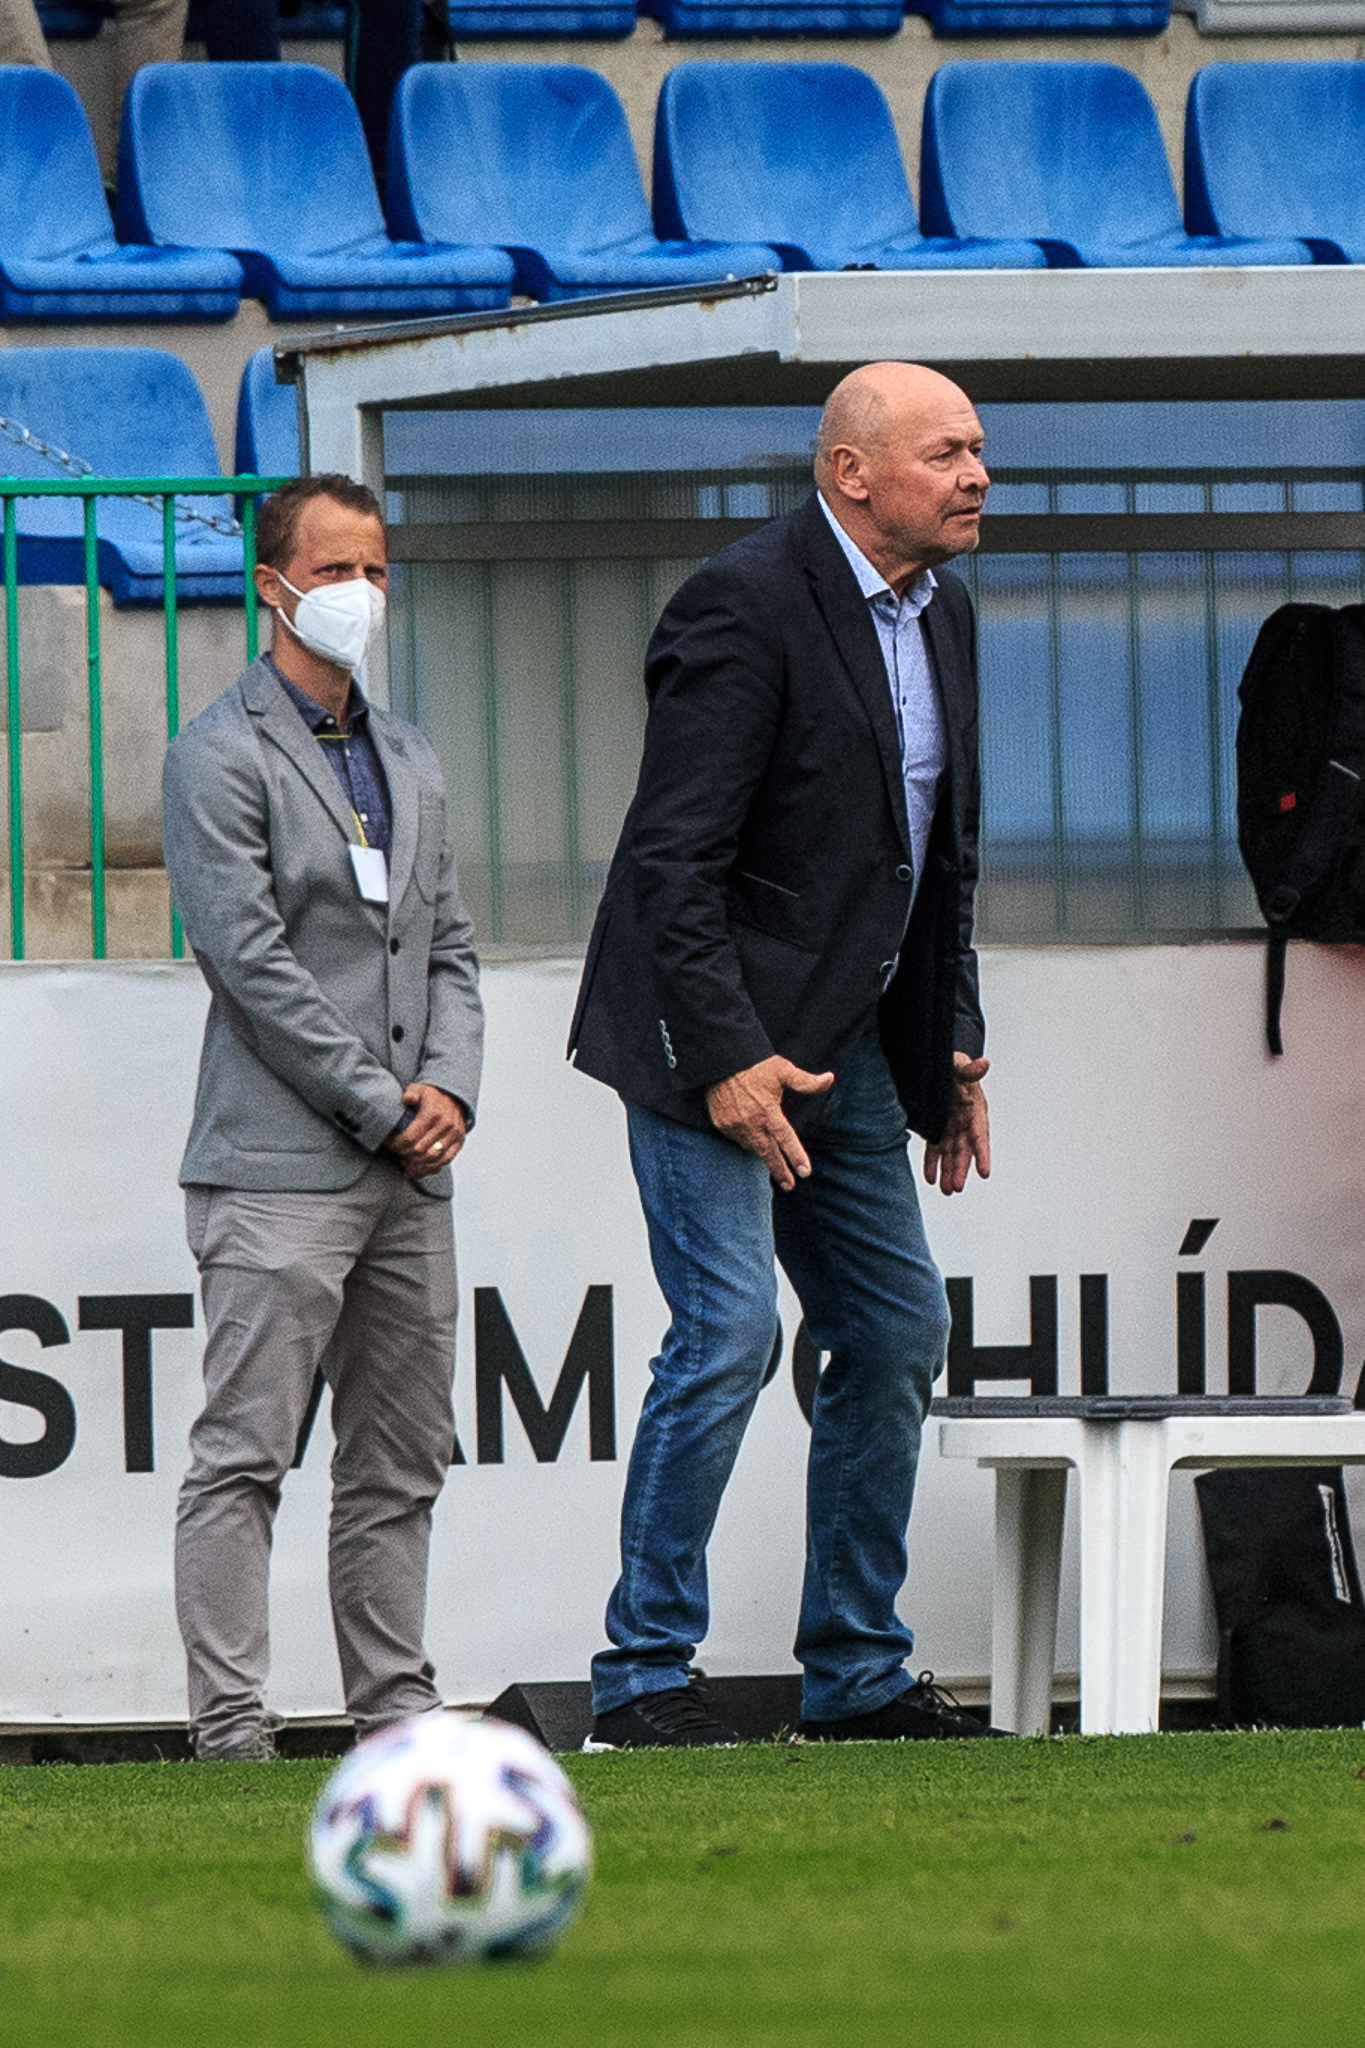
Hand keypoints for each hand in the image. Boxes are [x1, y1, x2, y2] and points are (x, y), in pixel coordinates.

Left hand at [385, 1083, 467, 1180]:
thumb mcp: (419, 1089)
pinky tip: (416, 1170)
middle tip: (395, 1151)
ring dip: (415, 1165)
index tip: (389, 1143)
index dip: (396, 1144)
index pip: (410, 1138)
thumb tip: (408, 1098)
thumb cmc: (430, 1095)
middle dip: (403, 1154)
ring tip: (404, 1162)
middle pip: (419, 1151)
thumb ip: (411, 1093)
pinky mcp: (459, 1143)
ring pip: (432, 1160)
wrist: (453, 1097)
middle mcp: (446, 1125)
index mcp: (433, 1113)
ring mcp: (454, 1135)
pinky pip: (444, 1162)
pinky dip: (428, 1169)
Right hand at [705, 1054, 833, 1191]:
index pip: (786, 1138)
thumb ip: (806, 1081)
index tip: (805, 1172)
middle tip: (789, 1186)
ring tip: (771, 1156)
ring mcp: (735, 1126)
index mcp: (768, 1111)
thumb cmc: (756, 1066)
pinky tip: (751, 1135)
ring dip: (763, 1152)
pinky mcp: (723, 1125)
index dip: (795, 1156)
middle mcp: (752, 1122)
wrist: (722, 1062)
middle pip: (768, 1153)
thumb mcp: (783, 1070)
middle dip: (779, 1171)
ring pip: (752, 1147)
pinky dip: (747, 1140)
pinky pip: (737, 1139)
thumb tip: (829, 1079)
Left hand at [923, 1053, 990, 1195]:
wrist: (938, 1067)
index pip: (979, 1134)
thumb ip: (969, 1069)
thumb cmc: (952, 1065)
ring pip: (951, 1154)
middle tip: (957, 1188)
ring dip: (949, 1172)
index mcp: (974, 1109)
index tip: (984, 1173)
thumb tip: (984, 1063)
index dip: (982, 1154)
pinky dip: (932, 1164)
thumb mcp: (959, 1064)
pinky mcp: (936, 1129)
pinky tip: (930, 1179)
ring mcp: (950, 1127)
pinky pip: (935, 1149)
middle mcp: (964, 1122)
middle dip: (961, 1170)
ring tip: (947, 1191)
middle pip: (964, 1150)